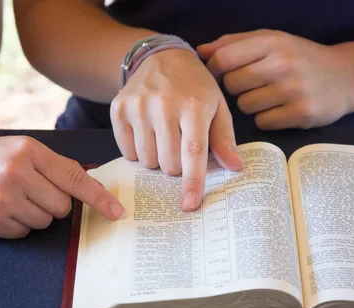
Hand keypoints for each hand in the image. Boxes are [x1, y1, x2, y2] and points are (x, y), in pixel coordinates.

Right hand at [0, 136, 125, 238]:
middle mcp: (17, 173)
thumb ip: (53, 165)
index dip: (100, 198)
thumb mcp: (18, 149)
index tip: (118, 213)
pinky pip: (24, 233)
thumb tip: (89, 183)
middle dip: (53, 204)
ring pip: (45, 222)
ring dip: (34, 215)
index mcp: (28, 151)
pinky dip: (17, 225)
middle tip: (29, 191)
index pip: (74, 179)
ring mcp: (2, 199)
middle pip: (62, 207)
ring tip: (9, 199)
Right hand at [110, 49, 242, 211]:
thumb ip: (224, 139)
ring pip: (147, 161)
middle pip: (168, 163)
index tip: (189, 204)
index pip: (193, 152)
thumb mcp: (217, 107)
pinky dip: (138, 150)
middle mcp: (163, 105)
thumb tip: (235, 167)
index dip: (192, 181)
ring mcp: (138, 106)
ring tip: (163, 137)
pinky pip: (127, 152)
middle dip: (176, 165)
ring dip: (157, 158)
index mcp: (193, 105)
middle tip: (179, 145)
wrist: (161, 58)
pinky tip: (146, 132)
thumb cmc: (194, 87)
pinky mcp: (118, 108)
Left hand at [197, 30, 353, 129]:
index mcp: (272, 41)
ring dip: (251, 105)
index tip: (219, 75)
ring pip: (245, 106)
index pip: (224, 58)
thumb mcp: (272, 41)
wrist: (348, 77)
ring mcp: (293, 90)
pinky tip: (280, 109)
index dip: (214, 70)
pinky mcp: (301, 113)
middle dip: (236, 88)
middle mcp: (283, 63)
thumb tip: (200, 51)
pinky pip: (263, 122)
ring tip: (269, 96)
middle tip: (252, 85)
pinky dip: (267, 119)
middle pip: (232, 85)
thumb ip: (234, 43)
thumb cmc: (300, 58)